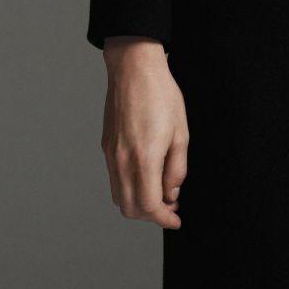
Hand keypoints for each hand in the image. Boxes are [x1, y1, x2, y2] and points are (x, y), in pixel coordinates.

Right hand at [100, 37, 188, 228]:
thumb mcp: (181, 132)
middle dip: (151, 215)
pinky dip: (128, 188)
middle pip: (130, 208)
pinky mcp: (106, 146)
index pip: (149, 206)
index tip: (175, 220)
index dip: (164, 219)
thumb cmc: (161, 95)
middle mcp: (122, 161)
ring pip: (119, 196)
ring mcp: (110, 154)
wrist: (134, 68)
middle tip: (171, 207)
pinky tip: (145, 176)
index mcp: (144, 158)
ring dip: (138, 203)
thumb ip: (177, 168)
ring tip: (159, 192)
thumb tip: (172, 193)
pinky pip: (114, 179)